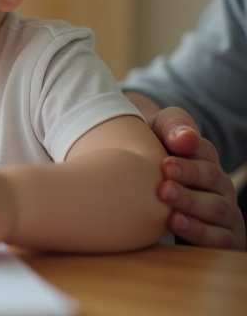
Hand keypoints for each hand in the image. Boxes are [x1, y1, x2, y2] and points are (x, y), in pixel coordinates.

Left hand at [148, 106, 245, 249]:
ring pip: (217, 210)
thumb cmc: (150, 151)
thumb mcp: (157, 131)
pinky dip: (201, 234)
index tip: (165, 164)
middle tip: (164, 188)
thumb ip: (173, 127)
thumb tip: (186, 138)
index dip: (187, 161)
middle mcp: (220, 184)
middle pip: (213, 180)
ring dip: (193, 210)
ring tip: (170, 214)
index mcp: (205, 157)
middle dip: (189, 184)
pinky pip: (221, 238)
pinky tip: (179, 228)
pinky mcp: (224, 237)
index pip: (205, 154)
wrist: (140, 183)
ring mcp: (225, 211)